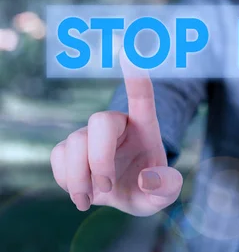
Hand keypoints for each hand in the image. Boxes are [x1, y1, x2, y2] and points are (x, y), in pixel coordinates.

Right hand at [50, 56, 182, 215]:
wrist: (125, 196)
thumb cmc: (149, 188)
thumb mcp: (165, 194)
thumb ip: (166, 187)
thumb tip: (147, 179)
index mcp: (145, 128)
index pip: (141, 97)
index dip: (136, 77)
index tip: (130, 52)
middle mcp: (116, 125)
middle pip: (99, 121)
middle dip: (100, 159)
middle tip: (106, 189)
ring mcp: (90, 135)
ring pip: (73, 145)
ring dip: (80, 179)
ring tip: (92, 200)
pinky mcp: (69, 148)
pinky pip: (59, 158)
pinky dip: (67, 182)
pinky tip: (82, 194)